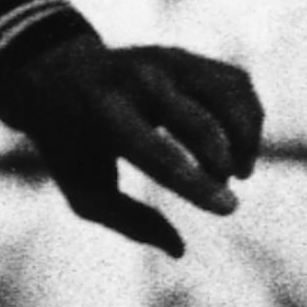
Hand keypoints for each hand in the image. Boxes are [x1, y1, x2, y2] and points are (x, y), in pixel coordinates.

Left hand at [0, 41, 262, 258]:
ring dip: (245, 138)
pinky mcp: (187, 56)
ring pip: (229, 95)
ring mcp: (166, 60)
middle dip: (222, 164)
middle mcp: (139, 78)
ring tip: (238, 171)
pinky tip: (237, 145)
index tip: (230, 208)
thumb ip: (127, 221)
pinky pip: (236, 83)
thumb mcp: (83, 189)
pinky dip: (248, 117)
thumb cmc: (71, 145)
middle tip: (226, 190)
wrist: (57, 76)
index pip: (159, 154)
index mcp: (105, 113)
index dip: (198, 184)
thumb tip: (179, 250)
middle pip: (200, 124)